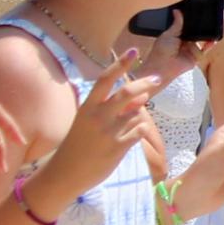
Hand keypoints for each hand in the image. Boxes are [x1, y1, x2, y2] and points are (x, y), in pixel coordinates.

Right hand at [31, 49, 162, 216]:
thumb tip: (140, 96)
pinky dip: (139, 130)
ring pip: (137, 113)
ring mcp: (108, 132)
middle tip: (157, 78)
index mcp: (87, 106)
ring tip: (126, 124)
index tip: (133, 51)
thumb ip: (112, 108)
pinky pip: (139, 131)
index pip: (105, 79)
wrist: (66, 173)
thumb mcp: (88, 121)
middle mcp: (97, 116)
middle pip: (128, 92)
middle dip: (146, 83)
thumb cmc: (78, 144)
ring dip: (139, 114)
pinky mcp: (118, 147)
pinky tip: (129, 136)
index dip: (120, 64)